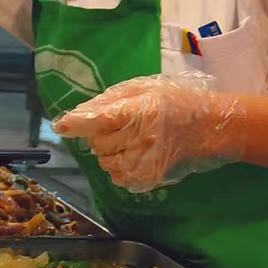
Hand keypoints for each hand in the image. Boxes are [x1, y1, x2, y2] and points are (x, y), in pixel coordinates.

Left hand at [53, 73, 248, 191]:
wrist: (206, 126)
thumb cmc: (172, 101)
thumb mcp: (142, 88)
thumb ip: (107, 101)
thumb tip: (75, 115)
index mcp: (140, 111)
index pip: (100, 120)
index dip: (76, 124)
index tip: (62, 126)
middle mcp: (141, 139)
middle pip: (97, 144)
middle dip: (99, 136)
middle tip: (118, 127)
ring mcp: (145, 162)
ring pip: (104, 162)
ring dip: (108, 152)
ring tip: (128, 141)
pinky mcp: (147, 178)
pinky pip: (116, 177)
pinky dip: (118, 167)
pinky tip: (133, 155)